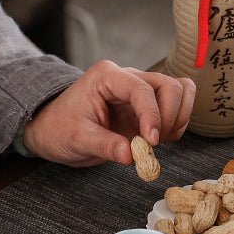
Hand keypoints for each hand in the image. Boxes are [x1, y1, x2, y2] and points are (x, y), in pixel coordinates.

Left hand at [22, 60, 195, 167]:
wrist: (54, 129)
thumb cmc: (59, 127)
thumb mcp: (77, 138)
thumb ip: (105, 145)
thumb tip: (131, 156)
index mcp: (107, 77)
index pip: (142, 88)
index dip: (152, 114)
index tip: (152, 141)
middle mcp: (128, 78)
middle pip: (170, 85)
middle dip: (170, 116)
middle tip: (154, 142)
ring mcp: (140, 91)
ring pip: (180, 92)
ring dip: (178, 118)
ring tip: (158, 140)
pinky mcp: (147, 107)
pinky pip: (176, 108)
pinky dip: (175, 125)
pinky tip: (156, 141)